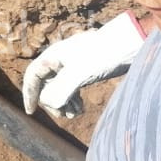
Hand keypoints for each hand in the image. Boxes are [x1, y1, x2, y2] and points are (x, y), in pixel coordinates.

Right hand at [21, 10, 145, 117]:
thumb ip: (60, 90)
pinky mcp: (84, 69)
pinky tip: (81, 108)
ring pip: (59, 88)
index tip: (31, 112)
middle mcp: (59, 59)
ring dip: (64, 103)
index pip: (32, 76)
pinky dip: (73, 99)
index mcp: (53, 56)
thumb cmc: (104, 55)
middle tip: (65, 116)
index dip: (29, 94)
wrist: (130, 45)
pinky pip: (71, 87)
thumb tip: (47, 104)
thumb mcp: (79, 74)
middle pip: (46, 85)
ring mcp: (72, 65)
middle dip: (53, 102)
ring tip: (75, 115)